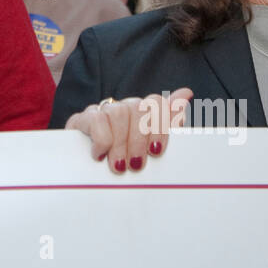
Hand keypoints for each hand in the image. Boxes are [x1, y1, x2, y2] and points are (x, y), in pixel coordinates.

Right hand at [65, 88, 192, 173]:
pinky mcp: (81, 119)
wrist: (88, 174)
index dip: (159, 125)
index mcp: (142, 113)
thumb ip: (168, 123)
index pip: (155, 102)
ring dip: (120, 143)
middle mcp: (123, 108)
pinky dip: (102, 140)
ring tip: (119, 165)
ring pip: (118, 112)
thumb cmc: (125, 161)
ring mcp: (102, 111)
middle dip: (139, 139)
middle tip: (136, 165)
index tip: (156, 151)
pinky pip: (96, 119)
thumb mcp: (149, 148)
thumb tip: (185, 93)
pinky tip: (100, 155)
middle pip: (138, 106)